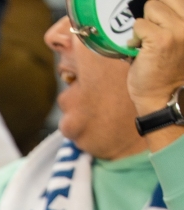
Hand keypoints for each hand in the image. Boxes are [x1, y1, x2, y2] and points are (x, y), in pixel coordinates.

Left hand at [128, 0, 183, 146]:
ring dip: (143, 25)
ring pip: (151, 6)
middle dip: (151, 16)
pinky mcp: (160, 39)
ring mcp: (176, 30)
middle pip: (161, 0)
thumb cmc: (165, 72)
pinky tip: (138, 50)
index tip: (156, 28)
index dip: (159, 13)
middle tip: (150, 37)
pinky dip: (135, 37)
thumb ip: (168, 22)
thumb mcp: (175, 40)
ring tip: (145, 43)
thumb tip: (150, 7)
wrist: (162, 98)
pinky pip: (139, 24)